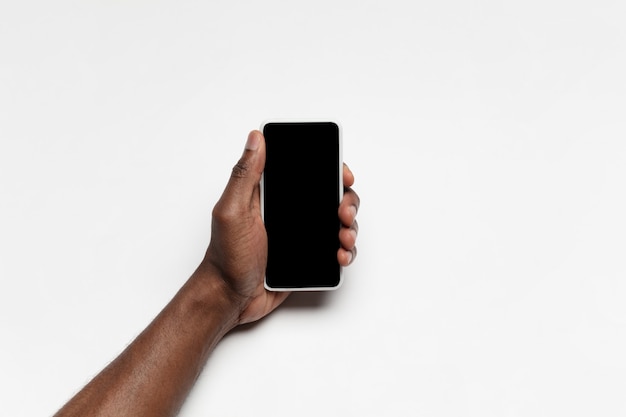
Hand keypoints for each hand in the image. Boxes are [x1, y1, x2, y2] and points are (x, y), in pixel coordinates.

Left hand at [202, 130, 359, 324]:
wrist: (231, 298)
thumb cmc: (226, 258)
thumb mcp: (231, 212)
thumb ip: (244, 176)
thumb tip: (256, 138)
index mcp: (271, 194)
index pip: (306, 171)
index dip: (328, 168)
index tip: (341, 174)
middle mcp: (289, 211)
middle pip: (330, 195)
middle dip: (346, 201)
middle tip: (343, 212)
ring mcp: (301, 234)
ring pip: (338, 222)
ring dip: (350, 226)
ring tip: (344, 237)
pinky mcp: (308, 256)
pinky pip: (336, 249)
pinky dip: (346, 250)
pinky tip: (341, 255)